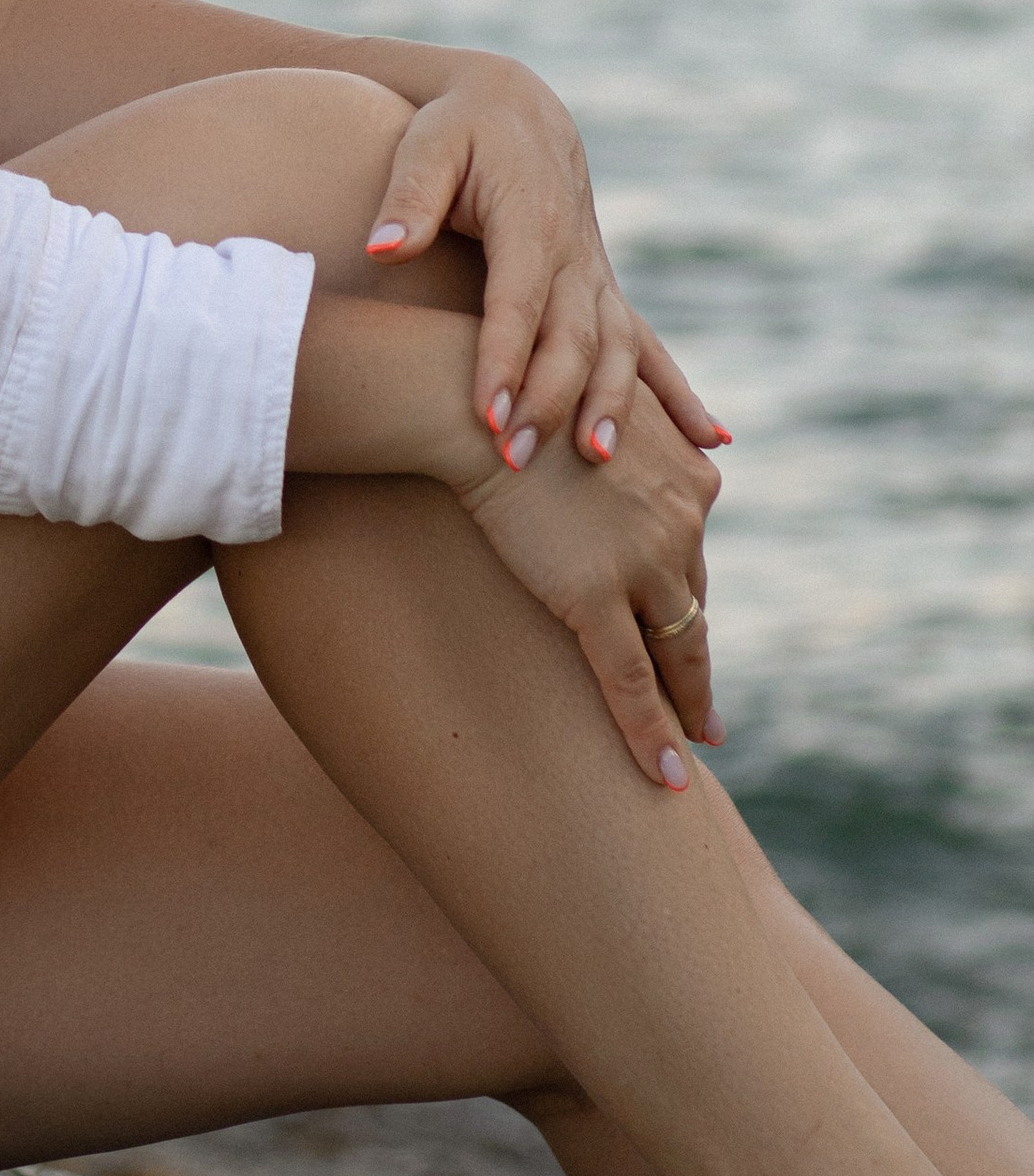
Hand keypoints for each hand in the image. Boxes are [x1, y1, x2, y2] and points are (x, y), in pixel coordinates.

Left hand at [359, 54, 729, 473]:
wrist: (513, 106)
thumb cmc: (456, 128)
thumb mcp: (425, 146)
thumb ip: (408, 197)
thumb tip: (381, 249)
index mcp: (532, 218)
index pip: (518, 300)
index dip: (504, 359)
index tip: (486, 416)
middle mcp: (575, 251)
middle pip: (571, 336)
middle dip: (548, 400)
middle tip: (513, 457)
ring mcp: (596, 272)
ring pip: (618, 347)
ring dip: (612, 405)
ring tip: (597, 462)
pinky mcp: (602, 287)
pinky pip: (645, 344)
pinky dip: (679, 393)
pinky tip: (710, 442)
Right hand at [454, 382, 720, 783]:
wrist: (471, 402)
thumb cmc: (517, 398)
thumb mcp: (597, 406)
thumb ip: (630, 436)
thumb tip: (626, 452)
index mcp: (688, 477)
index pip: (692, 556)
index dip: (687, 599)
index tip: (688, 631)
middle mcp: (683, 521)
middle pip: (692, 604)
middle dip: (696, 658)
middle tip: (705, 714)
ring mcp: (644, 561)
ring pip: (678, 649)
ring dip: (689, 702)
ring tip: (694, 742)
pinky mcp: (595, 595)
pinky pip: (632, 681)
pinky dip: (653, 733)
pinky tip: (667, 777)